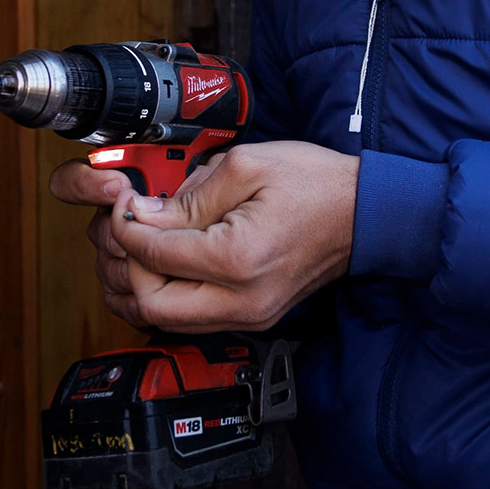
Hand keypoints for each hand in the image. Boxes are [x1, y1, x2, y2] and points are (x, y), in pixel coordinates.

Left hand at [51, 143, 357, 333]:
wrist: (365, 215)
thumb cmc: (316, 185)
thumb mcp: (245, 167)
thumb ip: (188, 195)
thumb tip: (143, 215)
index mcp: (237, 259)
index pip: (153, 255)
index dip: (126, 227)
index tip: (124, 204)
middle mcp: (241, 300)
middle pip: (149, 305)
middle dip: (128, 266)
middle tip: (130, 232)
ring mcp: (248, 317)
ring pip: (165, 321)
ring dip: (142, 288)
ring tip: (143, 248)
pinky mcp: (252, 319)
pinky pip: (190, 320)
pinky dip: (167, 297)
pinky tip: (168, 266)